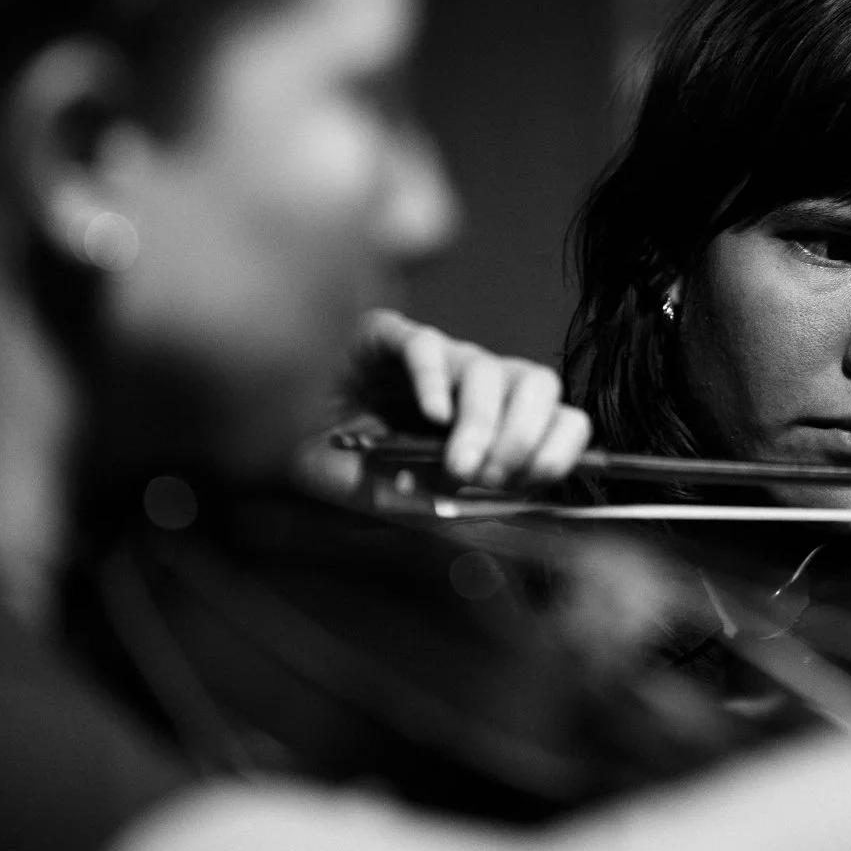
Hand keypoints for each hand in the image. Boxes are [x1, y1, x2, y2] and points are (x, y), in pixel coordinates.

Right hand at [344, 307, 592, 488]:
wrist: (289, 445)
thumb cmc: (352, 473)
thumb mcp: (412, 505)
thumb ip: (451, 510)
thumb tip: (498, 512)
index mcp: (494, 424)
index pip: (561, 418)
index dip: (558, 447)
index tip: (531, 480)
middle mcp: (472, 387)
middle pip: (538, 383)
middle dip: (523, 436)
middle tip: (487, 477)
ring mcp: (434, 361)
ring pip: (488, 368)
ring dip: (482, 423)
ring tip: (456, 465)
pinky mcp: (386, 338)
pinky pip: (424, 346)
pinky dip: (433, 381)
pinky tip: (429, 416)